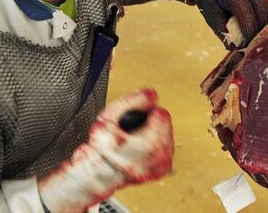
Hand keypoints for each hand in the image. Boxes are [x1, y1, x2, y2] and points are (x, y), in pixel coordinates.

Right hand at [39, 89, 172, 212]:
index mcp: (150, 145)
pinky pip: (165, 146)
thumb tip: (151, 94)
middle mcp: (160, 156)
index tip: (134, 120)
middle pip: (165, 123)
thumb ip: (132, 101)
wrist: (100, 173)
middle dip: (151, 123)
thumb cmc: (102, 149)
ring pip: (167, 133)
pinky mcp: (163, 168)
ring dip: (153, 133)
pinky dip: (155, 144)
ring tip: (136, 139)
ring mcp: (163, 164)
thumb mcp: (109, 117)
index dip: (146, 112)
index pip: (161, 113)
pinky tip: (142, 147)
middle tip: (133, 131)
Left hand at [188, 0, 267, 48]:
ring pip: (264, 4)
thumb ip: (222, 30)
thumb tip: (234, 47)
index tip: (249, 42)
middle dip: (261, 25)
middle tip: (257, 40)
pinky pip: (262, 0)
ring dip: (263, 20)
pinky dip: (260, 13)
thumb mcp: (210, 15)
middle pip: (260, 6)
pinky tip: (256, 23)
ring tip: (257, 34)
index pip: (245, 11)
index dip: (249, 28)